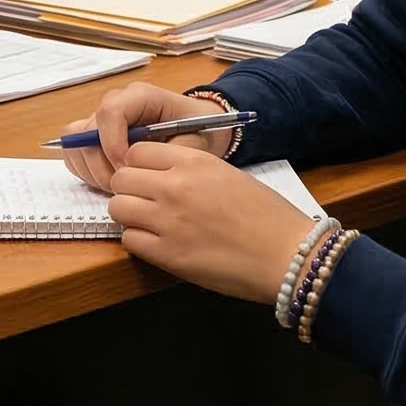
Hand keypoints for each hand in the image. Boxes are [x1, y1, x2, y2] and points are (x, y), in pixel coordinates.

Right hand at [58, 80, 235, 191]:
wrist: (204, 129)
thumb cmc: (201, 132)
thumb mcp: (193, 143)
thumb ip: (165, 154)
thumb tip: (132, 168)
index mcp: (141, 96)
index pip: (110, 112)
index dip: (112, 143)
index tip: (128, 169)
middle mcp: (117, 103)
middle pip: (87, 131)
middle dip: (102, 165)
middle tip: (125, 186)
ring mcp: (103, 119)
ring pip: (76, 144)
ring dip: (93, 171)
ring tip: (120, 186)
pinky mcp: (96, 136)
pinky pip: (75, 153)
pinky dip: (86, 171)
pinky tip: (109, 182)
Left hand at [104, 141, 325, 304]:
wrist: (288, 254)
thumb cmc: (268, 216)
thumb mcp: (227, 175)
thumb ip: (190, 171)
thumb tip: (159, 177)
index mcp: (194, 161)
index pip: (137, 151)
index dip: (138, 165)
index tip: (146, 177)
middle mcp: (175, 186)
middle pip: (121, 178)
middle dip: (128, 190)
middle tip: (144, 202)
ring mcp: (168, 220)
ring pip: (118, 208)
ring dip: (129, 215)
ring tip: (149, 224)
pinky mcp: (167, 254)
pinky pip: (129, 240)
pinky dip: (138, 242)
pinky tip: (158, 244)